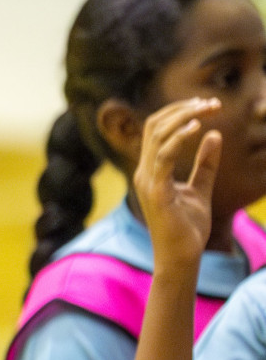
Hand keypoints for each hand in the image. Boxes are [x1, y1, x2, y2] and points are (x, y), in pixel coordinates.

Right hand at [132, 97, 221, 278]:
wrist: (181, 257)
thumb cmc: (188, 227)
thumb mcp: (200, 188)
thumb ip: (205, 163)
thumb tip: (214, 135)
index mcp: (151, 170)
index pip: (157, 129)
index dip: (179, 112)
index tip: (205, 104)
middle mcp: (144, 171)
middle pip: (155, 126)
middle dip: (183, 109)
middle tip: (211, 102)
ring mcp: (147, 180)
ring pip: (157, 135)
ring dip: (184, 117)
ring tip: (207, 108)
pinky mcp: (156, 191)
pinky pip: (164, 157)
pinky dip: (179, 138)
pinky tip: (197, 128)